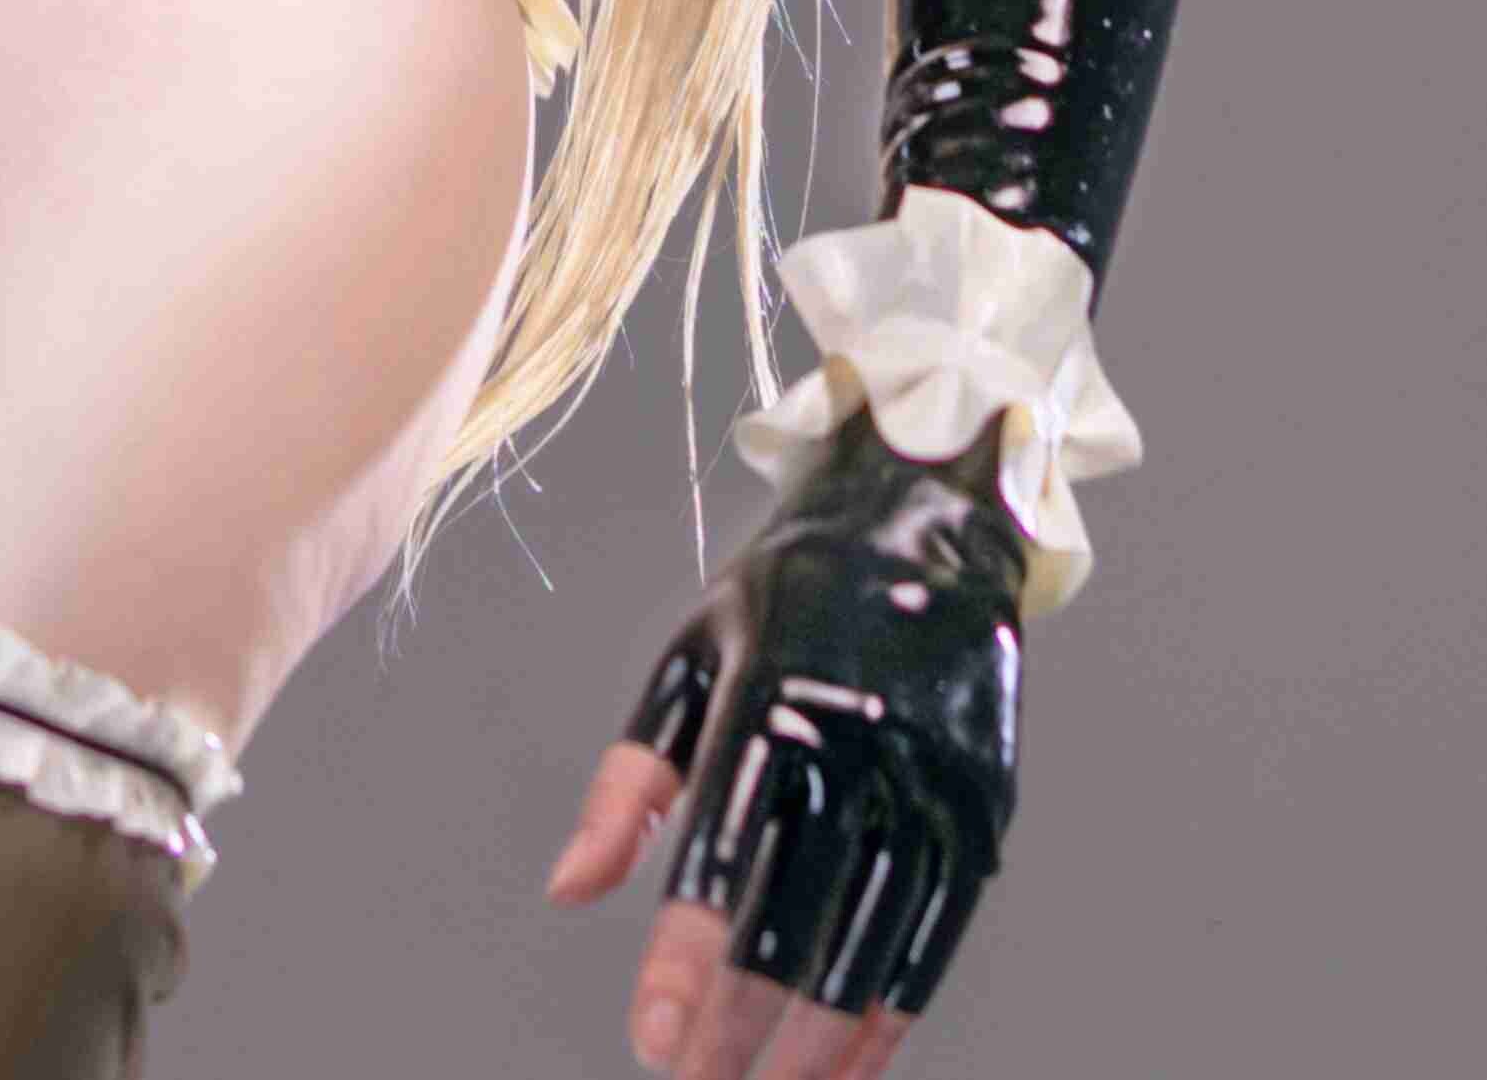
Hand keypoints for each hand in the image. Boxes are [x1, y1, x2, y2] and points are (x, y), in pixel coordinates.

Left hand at [546, 405, 1025, 1078]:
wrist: (928, 526)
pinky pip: (932, 945)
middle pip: (793, 925)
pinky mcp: (982, 816)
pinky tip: (841, 1071)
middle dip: (738, 1030)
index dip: (685, 961)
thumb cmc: (786, 598)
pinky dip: (886, 1023)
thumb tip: (569, 891)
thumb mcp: (689, 657)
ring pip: (866, 954)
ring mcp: (929, 785)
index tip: (652, 1044)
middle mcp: (856, 748)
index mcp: (768, 701)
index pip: (721, 858)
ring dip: (809, 1047)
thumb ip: (626, 781)